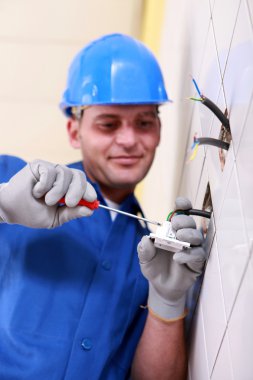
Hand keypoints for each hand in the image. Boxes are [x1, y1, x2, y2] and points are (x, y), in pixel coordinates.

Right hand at [0, 159, 96, 227]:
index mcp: (67, 188)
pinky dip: (45, 185)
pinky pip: (51, 172)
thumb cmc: (32, 213)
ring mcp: (50, 169)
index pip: (82, 184)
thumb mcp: (56, 217)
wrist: (10, 210)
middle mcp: (60, 176)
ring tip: (47, 200)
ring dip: (57, 191)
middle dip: (78, 190)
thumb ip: (72, 213)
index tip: (92, 199)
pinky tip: (37, 191)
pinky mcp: (39, 165)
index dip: (89, 190)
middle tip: (70, 202)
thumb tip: (90, 210)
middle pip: (78, 175)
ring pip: (65, 173)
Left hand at [137, 197, 205, 320]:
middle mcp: (184, 236)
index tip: (180, 204)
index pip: (181, 213)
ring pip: (198, 236)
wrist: (161, 286)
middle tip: (176, 227)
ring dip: (189, 235)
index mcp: (172, 230)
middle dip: (184, 221)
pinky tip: (178, 257)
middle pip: (190, 222)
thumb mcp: (144, 258)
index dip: (183, 205)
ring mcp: (192, 248)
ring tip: (179, 240)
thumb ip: (144, 248)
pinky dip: (189, 254)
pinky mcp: (197, 262)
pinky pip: (199, 254)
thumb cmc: (154, 267)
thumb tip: (147, 239)